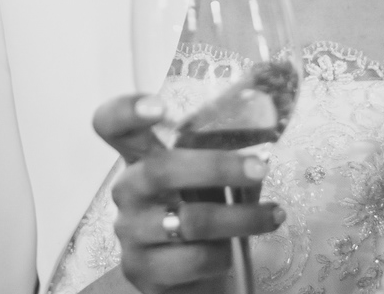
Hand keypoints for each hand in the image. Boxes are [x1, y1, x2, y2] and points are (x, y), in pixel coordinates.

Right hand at [91, 94, 283, 293]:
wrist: (186, 277)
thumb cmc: (199, 215)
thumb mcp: (207, 183)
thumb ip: (223, 159)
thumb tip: (262, 147)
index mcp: (139, 158)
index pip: (112, 125)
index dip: (127, 111)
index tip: (158, 107)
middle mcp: (127, 190)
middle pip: (159, 170)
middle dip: (215, 167)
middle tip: (259, 167)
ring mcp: (130, 232)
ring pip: (187, 220)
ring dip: (239, 217)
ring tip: (272, 215)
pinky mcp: (142, 270)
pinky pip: (193, 258)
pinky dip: (224, 254)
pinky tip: (235, 251)